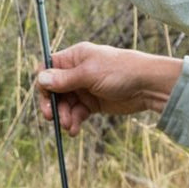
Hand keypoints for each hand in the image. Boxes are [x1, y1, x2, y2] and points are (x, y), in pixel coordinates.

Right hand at [35, 44, 183, 134]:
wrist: (147, 86)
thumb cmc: (121, 71)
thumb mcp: (89, 74)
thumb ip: (64, 79)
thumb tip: (40, 79)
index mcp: (75, 57)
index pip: (49, 68)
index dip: (44, 83)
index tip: (45, 97)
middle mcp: (77, 72)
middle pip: (54, 90)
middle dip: (52, 104)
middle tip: (51, 117)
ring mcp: (84, 89)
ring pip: (64, 105)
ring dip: (64, 116)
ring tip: (69, 126)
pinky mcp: (92, 104)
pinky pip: (76, 114)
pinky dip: (74, 122)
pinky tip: (74, 130)